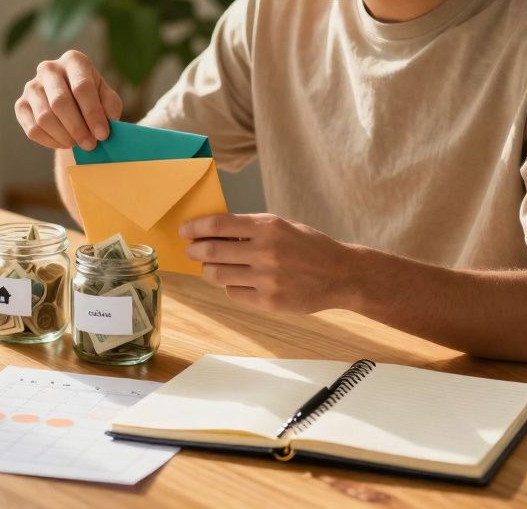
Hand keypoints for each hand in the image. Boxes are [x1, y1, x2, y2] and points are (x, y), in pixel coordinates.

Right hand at [14, 50, 122, 150]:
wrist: (71, 103)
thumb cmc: (92, 99)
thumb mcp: (107, 98)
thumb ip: (110, 106)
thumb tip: (108, 120)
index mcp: (73, 60)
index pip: (82, 87)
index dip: (93, 114)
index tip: (103, 134)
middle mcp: (49, 68)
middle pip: (60, 102)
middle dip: (77, 128)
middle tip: (90, 145)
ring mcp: (31, 86)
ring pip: (44, 118)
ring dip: (64, 137)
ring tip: (78, 144)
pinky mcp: (21, 105)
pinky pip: (33, 129)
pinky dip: (50, 141)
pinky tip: (64, 143)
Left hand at [180, 213, 358, 313]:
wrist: (341, 275)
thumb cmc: (309, 246)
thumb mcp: (282, 226)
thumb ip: (250, 228)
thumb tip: (211, 231)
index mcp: (268, 227)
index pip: (218, 225)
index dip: (195, 227)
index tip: (184, 230)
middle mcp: (265, 252)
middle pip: (211, 252)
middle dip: (194, 250)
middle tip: (191, 250)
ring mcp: (267, 279)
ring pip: (218, 275)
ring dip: (208, 270)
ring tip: (211, 266)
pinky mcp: (269, 301)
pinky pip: (233, 293)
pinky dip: (230, 286)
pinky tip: (237, 280)